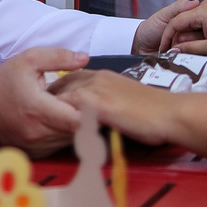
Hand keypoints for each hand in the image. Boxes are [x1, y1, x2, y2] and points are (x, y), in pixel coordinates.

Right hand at [0, 48, 86, 155]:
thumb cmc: (4, 81)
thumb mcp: (29, 60)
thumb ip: (59, 57)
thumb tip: (84, 58)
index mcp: (37, 109)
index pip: (77, 120)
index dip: (91, 110)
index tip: (94, 98)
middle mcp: (37, 133)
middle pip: (77, 132)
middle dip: (87, 118)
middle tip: (91, 102)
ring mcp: (35, 147)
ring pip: (70, 141)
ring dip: (77, 127)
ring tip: (77, 109)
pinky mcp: (34, 154)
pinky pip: (58, 147)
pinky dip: (65, 135)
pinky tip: (63, 119)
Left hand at [52, 70, 181, 147]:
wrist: (169, 113)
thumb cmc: (154, 112)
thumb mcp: (127, 101)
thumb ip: (110, 102)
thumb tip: (101, 114)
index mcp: (104, 76)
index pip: (73, 78)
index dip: (60, 90)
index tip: (49, 101)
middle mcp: (97, 78)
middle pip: (63, 84)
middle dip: (49, 98)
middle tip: (37, 112)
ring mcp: (97, 91)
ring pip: (63, 95)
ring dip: (50, 108)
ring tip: (39, 123)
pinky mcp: (99, 106)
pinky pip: (70, 110)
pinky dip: (60, 118)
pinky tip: (52, 130)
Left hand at [133, 0, 200, 55]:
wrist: (142, 47)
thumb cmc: (151, 29)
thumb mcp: (164, 14)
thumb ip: (179, 7)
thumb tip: (196, 2)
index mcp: (189, 21)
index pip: (202, 22)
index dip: (194, 25)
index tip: (183, 27)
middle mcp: (192, 34)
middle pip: (202, 36)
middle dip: (187, 38)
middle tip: (175, 38)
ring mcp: (190, 47)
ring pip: (199, 48)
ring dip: (185, 48)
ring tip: (173, 47)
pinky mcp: (187, 59)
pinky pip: (193, 59)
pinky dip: (184, 57)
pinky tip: (176, 54)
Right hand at [159, 1, 206, 56]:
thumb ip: (190, 48)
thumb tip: (174, 50)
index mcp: (201, 12)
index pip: (176, 22)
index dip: (167, 37)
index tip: (163, 49)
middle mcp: (204, 5)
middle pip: (183, 21)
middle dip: (178, 37)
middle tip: (175, 52)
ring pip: (191, 21)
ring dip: (188, 34)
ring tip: (189, 49)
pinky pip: (201, 19)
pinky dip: (196, 30)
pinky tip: (199, 42)